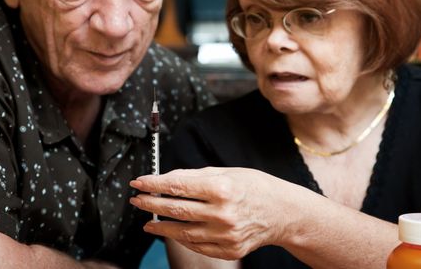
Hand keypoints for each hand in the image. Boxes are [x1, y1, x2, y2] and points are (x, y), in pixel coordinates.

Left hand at [129, 167, 284, 259]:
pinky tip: (172, 232)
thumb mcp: (227, 172)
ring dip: (160, 226)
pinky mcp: (228, 249)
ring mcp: (225, 235)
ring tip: (148, 221)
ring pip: (182, 232)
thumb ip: (194, 176)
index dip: (153, 184)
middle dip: (151, 204)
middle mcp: (222, 213)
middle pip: (175, 209)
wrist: (283, 213)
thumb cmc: (256, 187)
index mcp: (221, 188)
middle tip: (137, 199)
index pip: (177, 186)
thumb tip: (166, 179)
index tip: (139, 182)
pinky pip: (197, 245)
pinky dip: (181, 238)